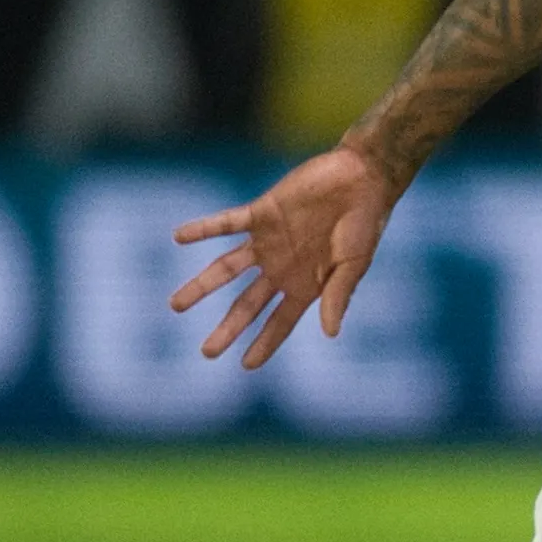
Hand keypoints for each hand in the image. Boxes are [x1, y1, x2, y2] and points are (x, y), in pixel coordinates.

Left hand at [169, 146, 401, 366]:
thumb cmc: (366, 223)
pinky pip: (226, 224)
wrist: (362, 176)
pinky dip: (203, 230)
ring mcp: (268, 241)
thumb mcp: (354, 264)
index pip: (280, 322)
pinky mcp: (261, 212)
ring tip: (175, 305)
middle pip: (247, 304)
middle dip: (228, 328)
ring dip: (202, 286)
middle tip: (208, 352)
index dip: (265, 344)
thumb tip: (329, 334)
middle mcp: (282, 267)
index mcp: (306, 284)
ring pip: (226, 269)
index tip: (246, 365)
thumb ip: (338, 295)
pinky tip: (179, 237)